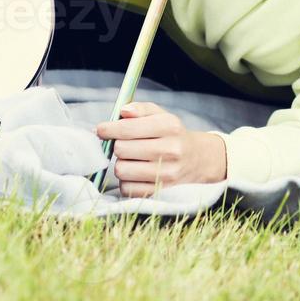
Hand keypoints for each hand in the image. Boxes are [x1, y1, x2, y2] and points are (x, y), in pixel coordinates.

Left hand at [95, 101, 226, 195]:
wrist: (197, 159)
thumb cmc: (172, 135)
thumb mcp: (162, 116)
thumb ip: (141, 109)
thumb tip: (122, 112)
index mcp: (170, 126)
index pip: (128, 128)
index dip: (109, 129)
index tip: (101, 130)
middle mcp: (170, 149)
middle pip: (121, 149)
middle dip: (117, 145)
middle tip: (124, 144)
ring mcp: (166, 173)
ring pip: (121, 170)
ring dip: (121, 163)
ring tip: (131, 159)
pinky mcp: (160, 190)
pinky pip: (127, 188)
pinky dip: (126, 181)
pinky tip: (135, 173)